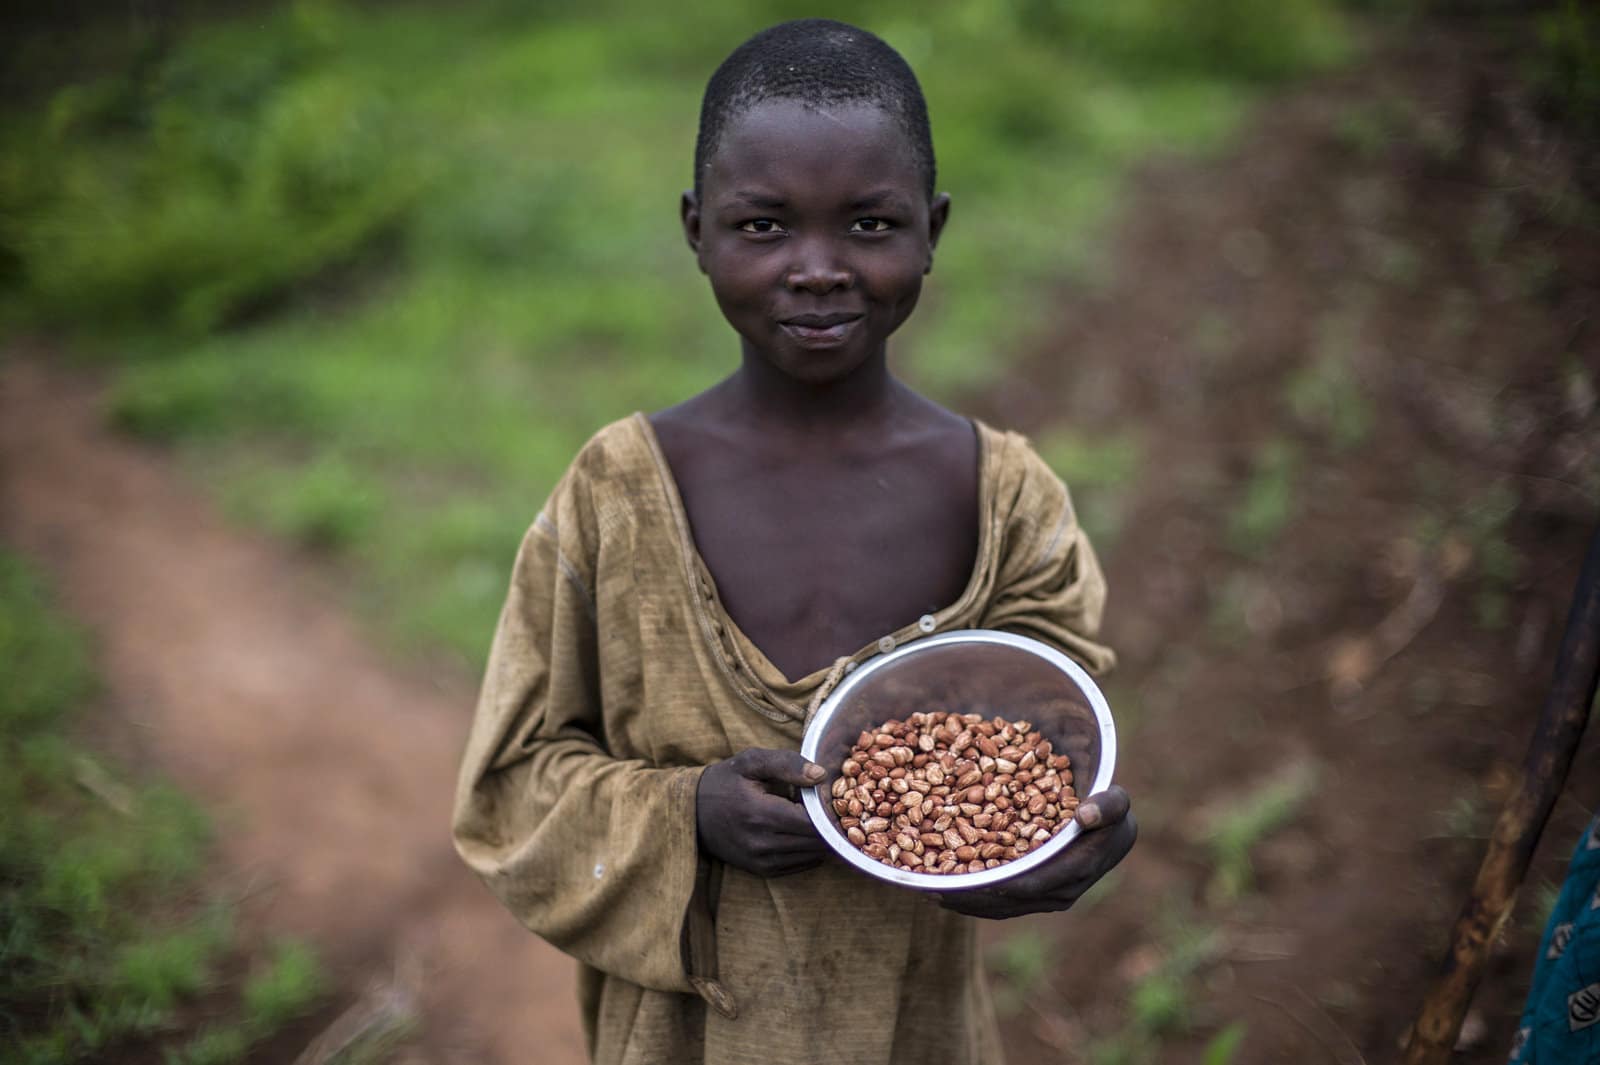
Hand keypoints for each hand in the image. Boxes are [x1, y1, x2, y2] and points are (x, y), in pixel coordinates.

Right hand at [696, 748, 830, 876]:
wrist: (691, 813)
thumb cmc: (724, 781)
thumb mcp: (750, 762)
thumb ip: (787, 764)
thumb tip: (821, 775)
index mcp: (760, 813)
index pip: (813, 822)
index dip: (828, 809)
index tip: (829, 794)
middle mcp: (762, 843)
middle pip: (816, 842)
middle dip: (828, 824)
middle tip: (827, 805)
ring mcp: (761, 860)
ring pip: (812, 855)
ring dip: (821, 838)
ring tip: (815, 816)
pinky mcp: (762, 870)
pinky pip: (801, 865)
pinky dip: (810, 849)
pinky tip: (803, 831)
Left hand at [934, 786, 1135, 918]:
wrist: (1110, 830)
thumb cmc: (1109, 810)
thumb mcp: (1116, 802)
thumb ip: (1108, 805)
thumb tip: (1085, 813)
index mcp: (1079, 869)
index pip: (1035, 882)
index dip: (1001, 883)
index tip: (969, 879)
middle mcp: (1062, 891)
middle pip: (1010, 900)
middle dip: (974, 897)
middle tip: (936, 889)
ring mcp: (1047, 897)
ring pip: (1002, 906)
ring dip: (968, 902)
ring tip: (932, 893)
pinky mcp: (1035, 896)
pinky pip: (1002, 903)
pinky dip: (974, 898)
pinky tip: (946, 890)